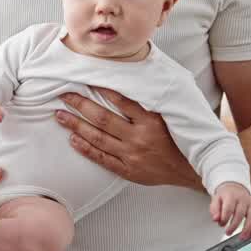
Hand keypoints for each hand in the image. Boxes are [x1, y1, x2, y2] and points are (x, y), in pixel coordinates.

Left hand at [56, 89, 199, 188]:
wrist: (191, 170)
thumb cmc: (178, 140)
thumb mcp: (169, 117)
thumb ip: (149, 103)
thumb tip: (130, 80)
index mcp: (152, 121)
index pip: (122, 100)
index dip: (101, 89)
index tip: (85, 80)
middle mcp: (139, 137)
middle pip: (102, 118)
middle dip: (80, 105)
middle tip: (63, 95)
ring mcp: (132, 155)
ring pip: (98, 138)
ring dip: (76, 125)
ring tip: (59, 115)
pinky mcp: (128, 170)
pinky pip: (102, 159)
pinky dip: (85, 149)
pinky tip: (72, 139)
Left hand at [211, 182, 250, 238]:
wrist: (235, 189)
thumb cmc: (225, 196)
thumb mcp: (216, 200)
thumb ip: (214, 210)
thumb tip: (215, 219)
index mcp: (231, 196)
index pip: (229, 208)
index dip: (225, 218)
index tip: (221, 225)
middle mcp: (243, 199)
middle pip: (240, 213)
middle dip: (234, 225)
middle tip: (228, 233)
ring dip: (248, 229)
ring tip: (242, 237)